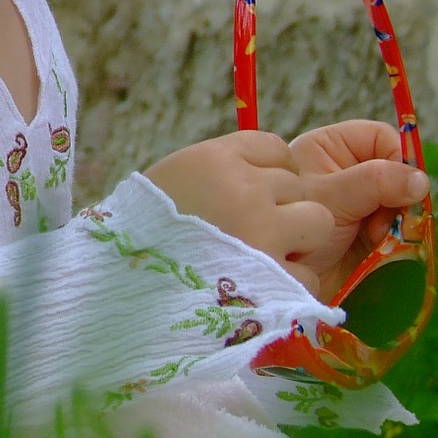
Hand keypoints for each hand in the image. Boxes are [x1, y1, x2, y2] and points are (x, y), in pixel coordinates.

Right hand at [144, 132, 333, 295]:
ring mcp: (263, 231)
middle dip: (283, 208)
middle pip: (299, 185)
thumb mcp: (174, 180)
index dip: (271, 171)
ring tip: (264, 259)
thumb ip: (218, 174)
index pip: (275, 147)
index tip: (257, 193)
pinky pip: (308, 274)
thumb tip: (264, 175)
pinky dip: (289, 284)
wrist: (119, 289)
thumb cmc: (142, 235)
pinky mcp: (276, 277)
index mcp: (215, 158)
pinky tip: (258, 288)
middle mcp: (245, 187)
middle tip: (252, 232)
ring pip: (318, 222)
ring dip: (298, 242)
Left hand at [289, 119, 429, 301]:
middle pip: (396, 172)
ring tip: (373, 237)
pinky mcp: (369, 236)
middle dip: (397, 195)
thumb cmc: (286, 225)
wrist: (274, 276)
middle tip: (381, 219)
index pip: (379, 138)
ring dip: (395, 221)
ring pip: (400, 203)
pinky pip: (398, 231)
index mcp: (331, 149)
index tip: (400, 183)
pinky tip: (377, 251)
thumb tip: (419, 179)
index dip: (396, 156)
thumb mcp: (328, 197)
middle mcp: (348, 173)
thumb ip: (372, 182)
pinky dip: (396, 240)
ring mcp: (360, 205)